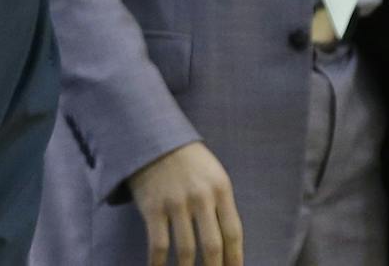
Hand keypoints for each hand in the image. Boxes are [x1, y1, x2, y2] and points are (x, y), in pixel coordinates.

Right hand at [128, 142, 242, 265]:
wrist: (152, 135)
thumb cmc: (187, 161)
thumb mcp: (213, 175)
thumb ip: (222, 206)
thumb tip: (229, 247)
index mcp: (220, 188)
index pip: (233, 233)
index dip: (236, 260)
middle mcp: (200, 196)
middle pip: (213, 246)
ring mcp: (175, 202)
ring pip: (186, 250)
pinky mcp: (152, 207)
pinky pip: (158, 244)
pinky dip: (158, 264)